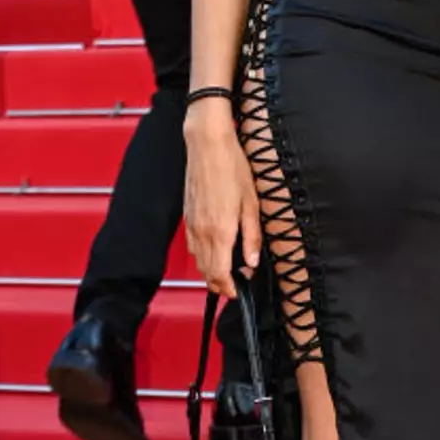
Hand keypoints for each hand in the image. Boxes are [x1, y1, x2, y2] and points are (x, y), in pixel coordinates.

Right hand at [184, 105, 261, 297]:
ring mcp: (191, 224)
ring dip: (209, 272)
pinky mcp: (187, 216)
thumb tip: (252, 262)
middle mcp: (202, 232)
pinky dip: (201, 256)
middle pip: (206, 271)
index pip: (219, 273)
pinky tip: (212, 252)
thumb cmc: (233, 169)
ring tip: (225, 274)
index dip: (228, 288)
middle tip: (234, 287)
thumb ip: (251, 236)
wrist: (207, 146)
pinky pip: (192, 246)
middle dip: (219, 284)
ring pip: (197, 260)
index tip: (237, 293)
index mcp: (220, 232)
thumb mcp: (252, 203)